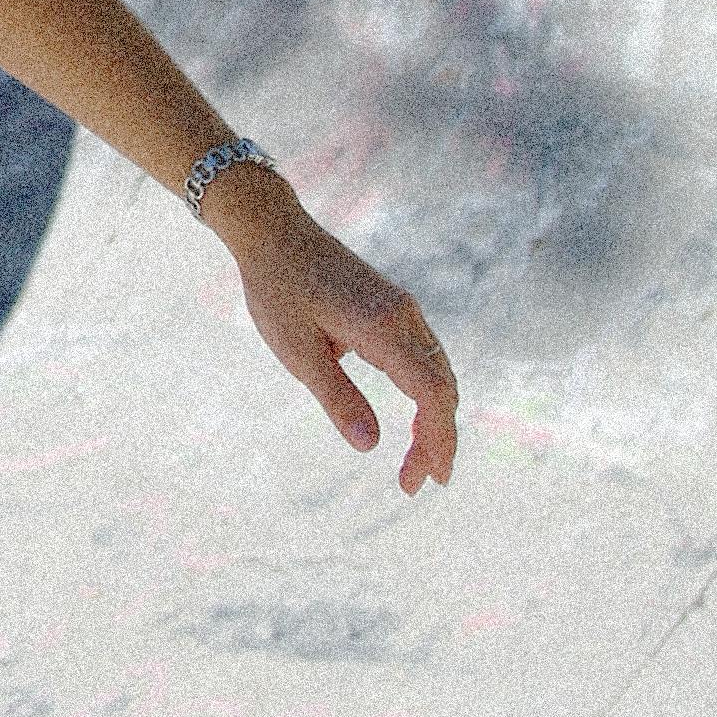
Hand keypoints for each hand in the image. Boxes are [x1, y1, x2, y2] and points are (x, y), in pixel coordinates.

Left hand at [203, 172, 458, 492]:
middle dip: (437, 439)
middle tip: (416, 485)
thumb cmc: (277, 291)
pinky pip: (425, 357)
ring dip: (435, 418)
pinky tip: (416, 419)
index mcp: (384, 328)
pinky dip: (428, 394)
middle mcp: (405, 316)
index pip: (432, 395)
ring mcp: (404, 309)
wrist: (273, 232)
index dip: (436, 441)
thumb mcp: (298, 352)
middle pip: (443, 387)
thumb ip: (337, 397)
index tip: (427, 481)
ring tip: (417, 462)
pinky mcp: (395, 307)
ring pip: (439, 372)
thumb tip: (369, 445)